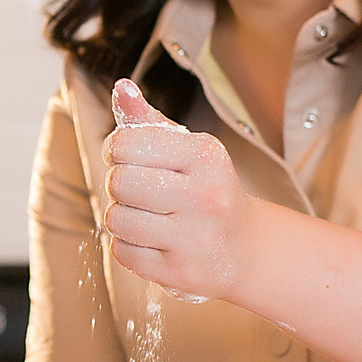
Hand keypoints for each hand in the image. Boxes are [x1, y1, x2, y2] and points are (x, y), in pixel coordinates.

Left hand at [103, 80, 259, 300]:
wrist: (245, 249)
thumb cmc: (208, 190)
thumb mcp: (189, 149)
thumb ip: (150, 121)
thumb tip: (122, 89)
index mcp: (206, 157)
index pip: (126, 143)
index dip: (116, 149)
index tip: (126, 156)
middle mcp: (204, 197)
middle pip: (118, 182)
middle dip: (120, 185)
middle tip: (140, 190)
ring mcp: (193, 239)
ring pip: (116, 219)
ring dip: (123, 217)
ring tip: (148, 216)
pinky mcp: (179, 272)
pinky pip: (122, 252)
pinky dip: (128, 245)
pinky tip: (153, 240)